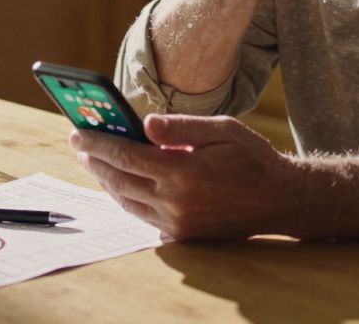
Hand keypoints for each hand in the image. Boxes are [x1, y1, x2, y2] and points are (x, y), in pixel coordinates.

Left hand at [71, 114, 300, 239]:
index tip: (78, 133)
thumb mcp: (222, 130)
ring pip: (127, 201)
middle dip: (96, 161)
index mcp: (182, 173)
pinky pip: (143, 216)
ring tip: (96, 161)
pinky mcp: (182, 236)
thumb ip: (180, 127)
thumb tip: (143, 124)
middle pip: (120, 181)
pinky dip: (127, 198)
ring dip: (107, 181)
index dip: (98, 143)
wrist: (280, 200)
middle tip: (80, 144)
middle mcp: (175, 203)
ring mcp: (177, 223)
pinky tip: (122, 183)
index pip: (126, 156)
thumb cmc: (252, 159)